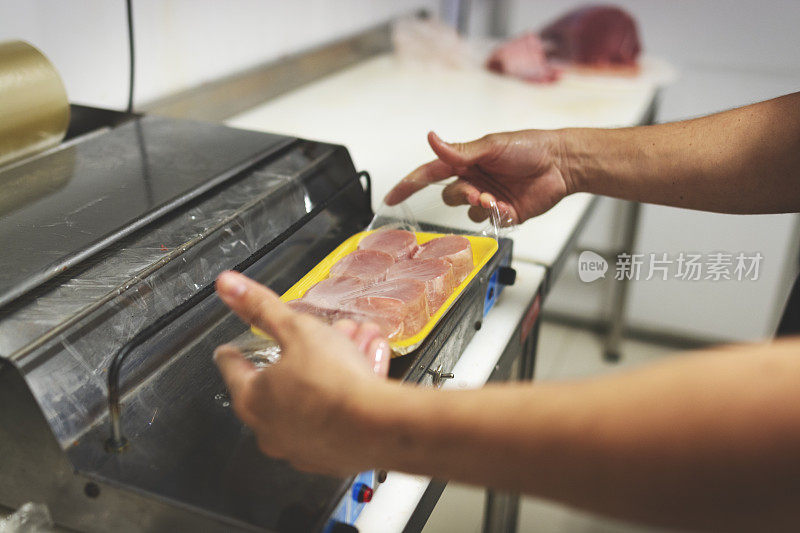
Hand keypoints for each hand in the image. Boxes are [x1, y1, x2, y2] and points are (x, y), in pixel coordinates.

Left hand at [213, 271, 389, 474]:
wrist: (377, 426)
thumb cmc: (333, 381)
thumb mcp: (297, 329)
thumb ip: (262, 307)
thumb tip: (228, 285)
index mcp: (252, 399)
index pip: (232, 367)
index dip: (235, 351)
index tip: (234, 348)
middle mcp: (270, 428)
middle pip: (282, 379)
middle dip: (304, 350)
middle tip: (322, 332)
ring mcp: (301, 445)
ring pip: (314, 394)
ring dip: (334, 364)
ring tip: (358, 339)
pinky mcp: (331, 454)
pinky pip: (336, 414)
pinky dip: (349, 389)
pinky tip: (370, 365)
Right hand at [384, 130, 572, 224]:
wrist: (560, 164)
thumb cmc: (529, 146)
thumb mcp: (492, 145)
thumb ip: (460, 150)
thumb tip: (432, 138)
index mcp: (466, 161)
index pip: (429, 174)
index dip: (408, 185)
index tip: (390, 198)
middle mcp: (474, 179)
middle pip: (450, 196)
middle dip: (462, 196)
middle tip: (478, 193)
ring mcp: (488, 198)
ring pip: (468, 213)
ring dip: (480, 208)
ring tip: (497, 200)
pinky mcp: (504, 213)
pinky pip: (489, 223)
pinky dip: (497, 217)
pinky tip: (510, 206)